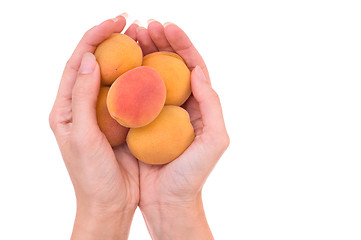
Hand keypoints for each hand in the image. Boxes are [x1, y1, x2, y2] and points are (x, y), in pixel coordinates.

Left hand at [49, 15, 139, 239]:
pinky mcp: (121, 122)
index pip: (77, 62)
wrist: (109, 202)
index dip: (94, 37)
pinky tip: (154, 69)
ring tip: (147, 39)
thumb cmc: (90, 175)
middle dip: (113, 40)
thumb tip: (87, 58)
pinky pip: (131, 94)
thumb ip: (81, 98)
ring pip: (116, 76)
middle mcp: (83, 105)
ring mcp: (104, 113)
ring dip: (130, 55)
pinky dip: (141, 78)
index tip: (117, 21)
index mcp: (66, 107)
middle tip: (136, 24)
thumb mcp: (80, 136)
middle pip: (96, 63)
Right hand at [136, 21, 229, 238]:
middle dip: (160, 41)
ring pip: (152, 75)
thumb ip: (212, 104)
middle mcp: (181, 104)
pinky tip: (118, 65)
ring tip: (131, 36)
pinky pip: (136, 94)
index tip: (166, 27)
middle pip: (172, 65)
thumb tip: (198, 71)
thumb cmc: (193, 174)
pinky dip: (129, 77)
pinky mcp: (142, 122)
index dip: (181, 44)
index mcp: (200, 105)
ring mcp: (160, 111)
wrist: (169, 201)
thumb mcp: (214, 140)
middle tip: (143, 26)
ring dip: (143, 53)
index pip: (193, 65)